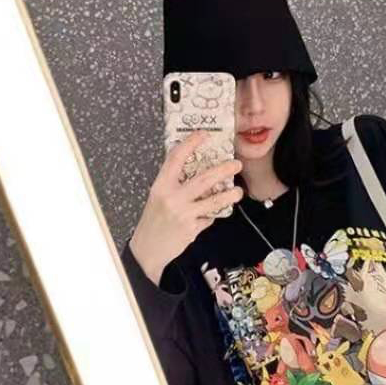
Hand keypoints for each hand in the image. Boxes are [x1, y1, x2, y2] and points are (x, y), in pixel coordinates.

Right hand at [129, 130, 243, 284]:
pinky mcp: (192, 229)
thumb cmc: (153, 221)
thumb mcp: (157, 196)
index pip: (176, 158)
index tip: (203, 134)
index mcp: (161, 186)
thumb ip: (173, 183)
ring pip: (213, 201)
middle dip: (223, 169)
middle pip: (203, 179)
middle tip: (235, 164)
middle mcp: (172, 198)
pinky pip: (209, 218)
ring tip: (238, 191)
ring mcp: (184, 214)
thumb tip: (194, 169)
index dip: (191, 143)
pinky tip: (209, 215)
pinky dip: (211, 215)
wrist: (147, 250)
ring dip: (230, 195)